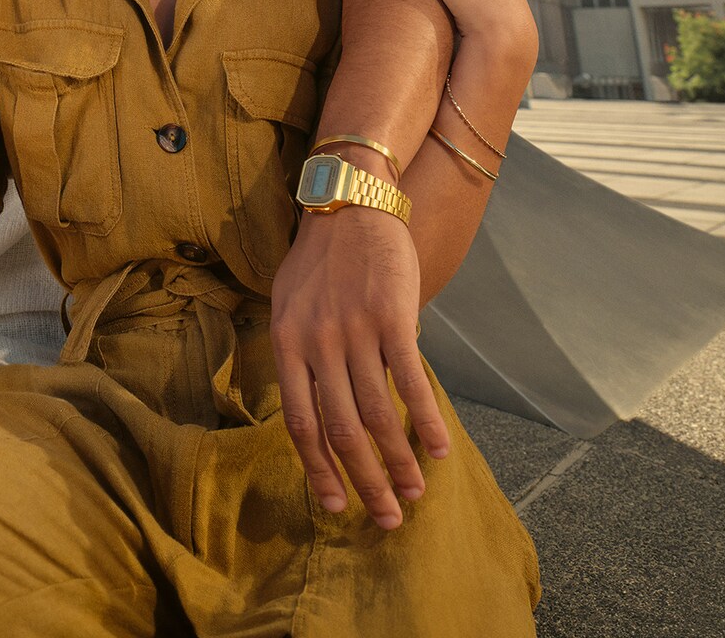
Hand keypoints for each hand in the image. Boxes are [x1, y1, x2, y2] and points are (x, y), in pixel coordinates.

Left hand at [271, 205, 448, 529]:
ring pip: (377, 413)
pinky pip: (410, 380)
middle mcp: (316, 344)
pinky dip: (426, 420)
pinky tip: (439, 449)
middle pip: (341, 430)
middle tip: (385, 519)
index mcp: (285, 346)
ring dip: (399, 461)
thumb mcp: (287, 308)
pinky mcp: (392, 317)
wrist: (349, 206)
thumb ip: (299, 359)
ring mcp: (354, 331)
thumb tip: (313, 410)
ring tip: (415, 494)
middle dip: (365, 481)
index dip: (318, 470)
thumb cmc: (317, 263)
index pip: (300, 423)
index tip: (336, 506)